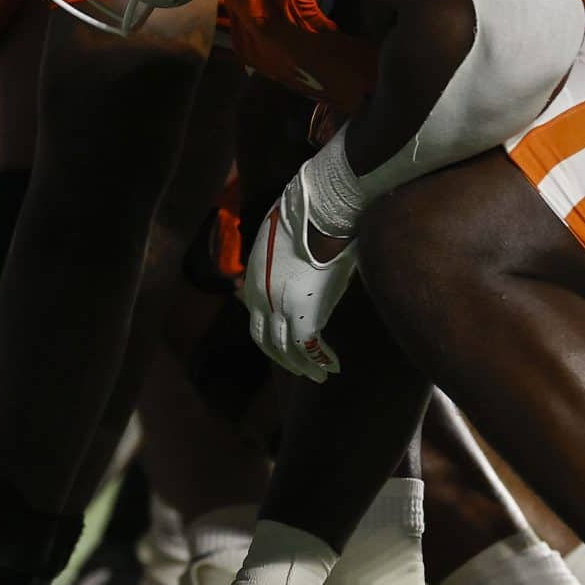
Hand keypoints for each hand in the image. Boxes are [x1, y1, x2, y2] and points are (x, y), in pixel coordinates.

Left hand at [242, 173, 356, 381]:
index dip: (267, 331)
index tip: (282, 342)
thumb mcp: (282, 234)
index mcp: (253, 276)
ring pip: (284, 348)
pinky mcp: (304, 312)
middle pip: (263, 337)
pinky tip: (331, 368)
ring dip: (301, 366)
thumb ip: (282, 252)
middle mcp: (259, 295)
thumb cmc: (308, 213)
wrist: (320, 208)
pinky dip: (319, 361)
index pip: (253, 314)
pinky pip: (308, 347)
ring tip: (317, 376)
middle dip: (279, 357)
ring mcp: (280, 305)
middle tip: (296, 369)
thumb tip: (296, 253)